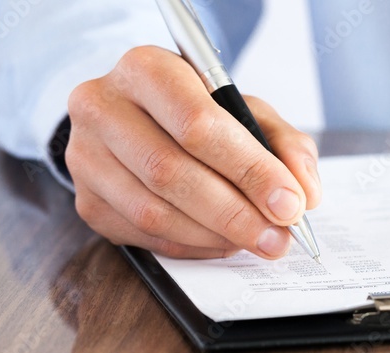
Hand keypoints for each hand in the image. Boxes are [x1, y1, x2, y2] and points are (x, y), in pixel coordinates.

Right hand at [66, 46, 320, 258]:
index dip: (249, 170)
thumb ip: (285, 145)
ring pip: (154, 211)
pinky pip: (143, 236)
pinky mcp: (87, 201)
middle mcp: (102, 107)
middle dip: (236, 213)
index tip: (289, 204)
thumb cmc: (199, 112)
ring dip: (215, 236)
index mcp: (146, 68)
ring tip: (256, 242)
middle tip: (278, 238)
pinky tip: (222, 242)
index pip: (198, 124)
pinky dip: (192, 246)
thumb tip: (305, 194)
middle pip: (172, 172)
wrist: (139, 120)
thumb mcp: (248, 111)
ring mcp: (85, 157)